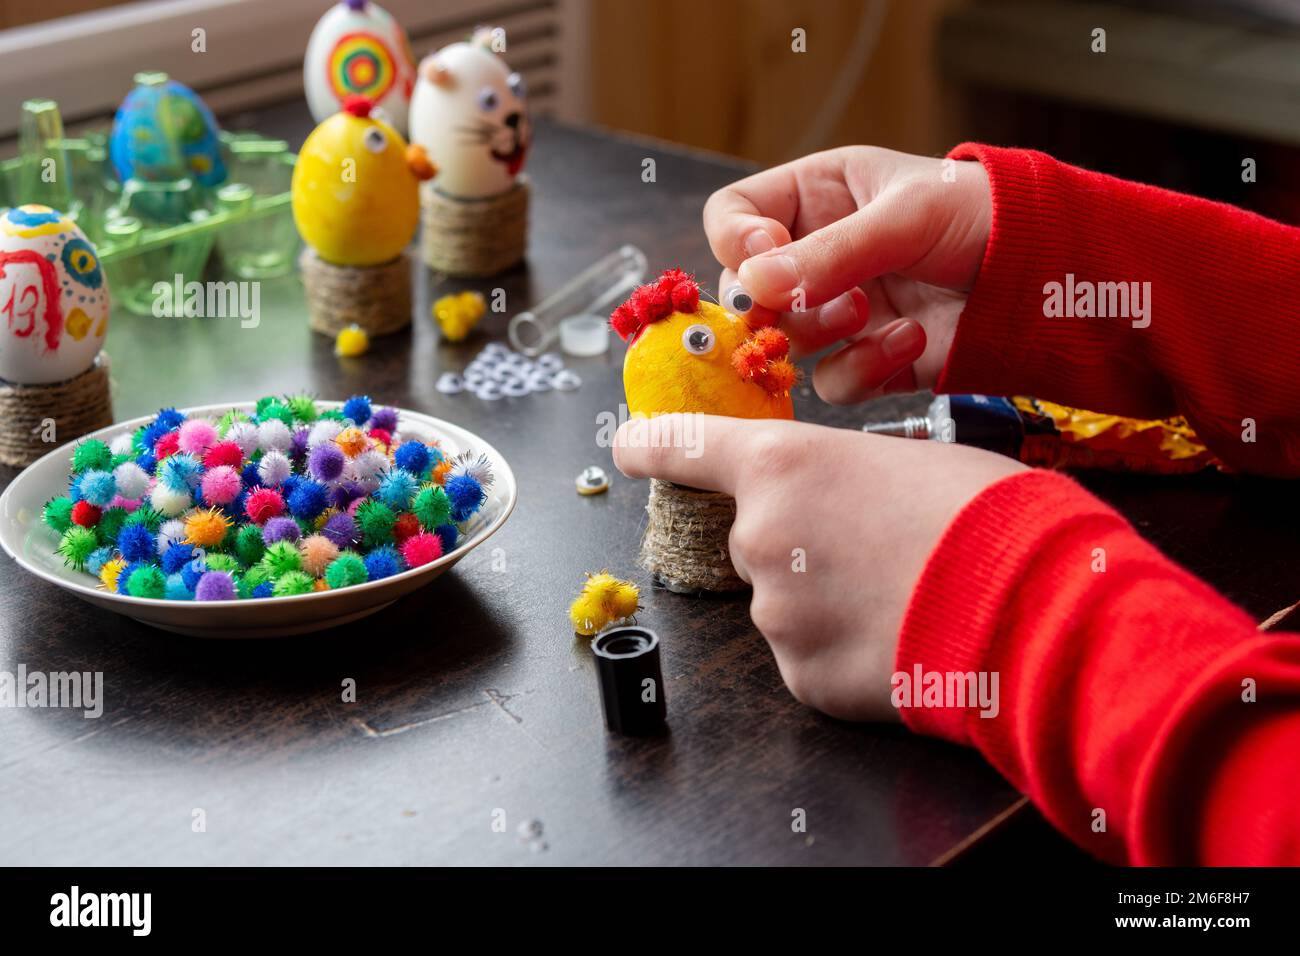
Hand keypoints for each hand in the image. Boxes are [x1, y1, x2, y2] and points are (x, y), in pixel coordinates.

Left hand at [613, 414, 1024, 720]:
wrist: (1037, 607)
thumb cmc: (987, 512)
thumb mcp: (905, 457)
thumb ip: (837, 475)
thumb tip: (829, 496)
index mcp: (781, 465)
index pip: (686, 449)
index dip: (653, 444)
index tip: (629, 445)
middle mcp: (759, 537)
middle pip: (754, 537)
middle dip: (800, 542)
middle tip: (875, 545)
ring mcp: (775, 615)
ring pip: (783, 601)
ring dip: (824, 599)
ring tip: (902, 593)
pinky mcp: (802, 679)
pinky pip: (807, 657)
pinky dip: (843, 650)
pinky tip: (896, 638)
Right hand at [703, 146, 990, 402]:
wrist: (1052, 278)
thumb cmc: (986, 217)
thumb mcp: (906, 216)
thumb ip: (830, 252)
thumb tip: (754, 286)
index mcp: (817, 197)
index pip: (733, 215)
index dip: (736, 242)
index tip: (764, 263)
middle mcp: (817, 255)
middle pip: (746, 293)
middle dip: (779, 306)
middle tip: (817, 305)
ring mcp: (840, 312)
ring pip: (784, 343)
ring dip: (822, 336)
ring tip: (869, 315)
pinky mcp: (869, 362)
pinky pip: (833, 382)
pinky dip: (866, 369)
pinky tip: (913, 341)